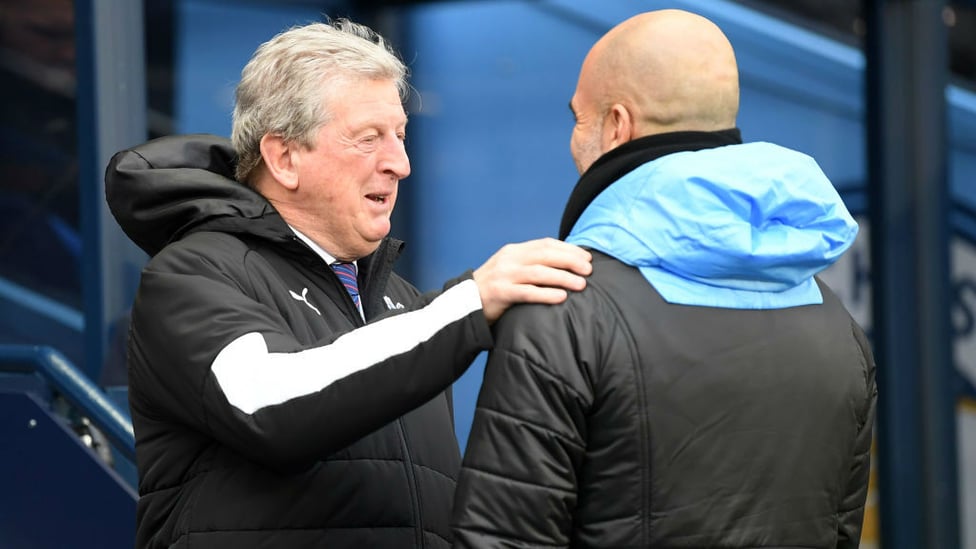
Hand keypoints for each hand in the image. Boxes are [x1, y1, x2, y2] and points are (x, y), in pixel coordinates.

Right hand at [473, 238, 591, 322]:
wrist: (465, 303)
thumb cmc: (495, 288)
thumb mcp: (511, 269)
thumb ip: (531, 264)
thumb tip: (565, 265)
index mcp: (514, 251)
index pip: (545, 244)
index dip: (568, 249)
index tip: (586, 257)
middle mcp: (509, 259)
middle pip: (545, 255)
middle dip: (570, 261)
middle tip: (588, 270)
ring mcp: (504, 275)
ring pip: (539, 273)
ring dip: (563, 277)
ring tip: (581, 284)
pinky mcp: (500, 293)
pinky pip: (527, 292)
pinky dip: (546, 294)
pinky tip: (561, 297)